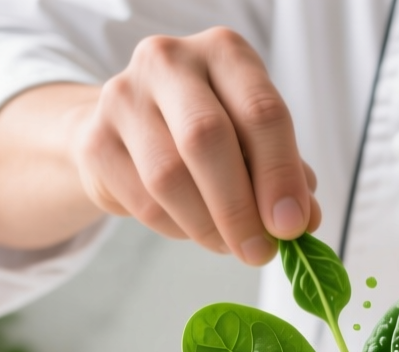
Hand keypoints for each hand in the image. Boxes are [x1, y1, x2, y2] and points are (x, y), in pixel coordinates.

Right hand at [73, 28, 321, 263]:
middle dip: (240, 208)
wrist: (128, 129)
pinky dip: (177, 228)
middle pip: (206, 139)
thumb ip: (283, 173)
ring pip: (169, 176)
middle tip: (260, 252)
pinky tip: (193, 229)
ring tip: (230, 245)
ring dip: (208, 226)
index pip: (260, 112)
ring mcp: (124, 96)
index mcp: (224, 52)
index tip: (293, 226)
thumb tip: (303, 220)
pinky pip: (143, 201)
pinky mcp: (95, 139)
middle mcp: (169, 61)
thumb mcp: (253, 139)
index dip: (280, 174)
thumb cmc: (206, 129)